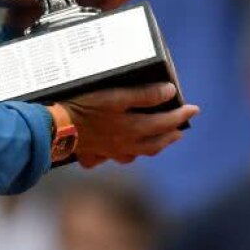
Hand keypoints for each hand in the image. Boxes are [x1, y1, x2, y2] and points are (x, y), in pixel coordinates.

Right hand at [60, 82, 197, 165]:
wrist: (55, 129)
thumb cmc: (85, 108)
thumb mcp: (115, 96)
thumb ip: (144, 95)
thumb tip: (169, 92)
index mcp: (134, 129)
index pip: (165, 122)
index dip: (181, 115)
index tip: (194, 108)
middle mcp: (126, 144)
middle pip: (156, 143)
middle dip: (171, 134)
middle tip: (181, 128)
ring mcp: (112, 152)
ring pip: (140, 153)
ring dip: (154, 146)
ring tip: (160, 140)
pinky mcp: (98, 154)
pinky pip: (120, 157)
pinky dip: (130, 153)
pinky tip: (128, 150)